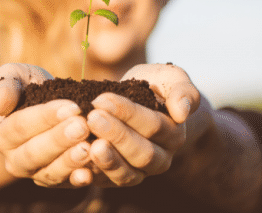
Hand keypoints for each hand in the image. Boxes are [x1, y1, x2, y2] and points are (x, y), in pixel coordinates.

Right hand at [0, 63, 93, 186]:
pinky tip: (91, 172)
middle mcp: (14, 160)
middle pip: (35, 153)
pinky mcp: (57, 182)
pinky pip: (67, 184)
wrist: (37, 109)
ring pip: (50, 172)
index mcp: (1, 134)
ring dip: (70, 161)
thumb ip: (5, 86)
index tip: (72, 106)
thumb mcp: (14, 77)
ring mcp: (36, 174)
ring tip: (89, 147)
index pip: (21, 126)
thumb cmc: (26, 88)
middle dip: (60, 139)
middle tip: (83, 126)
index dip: (46, 117)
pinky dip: (78, 179)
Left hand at [86, 63, 200, 186]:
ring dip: (107, 159)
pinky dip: (92, 174)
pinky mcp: (116, 179)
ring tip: (88, 144)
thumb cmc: (155, 87)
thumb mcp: (171, 79)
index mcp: (174, 134)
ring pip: (126, 174)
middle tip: (92, 118)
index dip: (128, 113)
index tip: (102, 99)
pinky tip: (78, 161)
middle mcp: (160, 159)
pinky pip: (106, 182)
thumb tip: (182, 112)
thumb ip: (183, 91)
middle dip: (115, 135)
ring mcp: (139, 172)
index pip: (154, 126)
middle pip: (141, 153)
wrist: (140, 104)